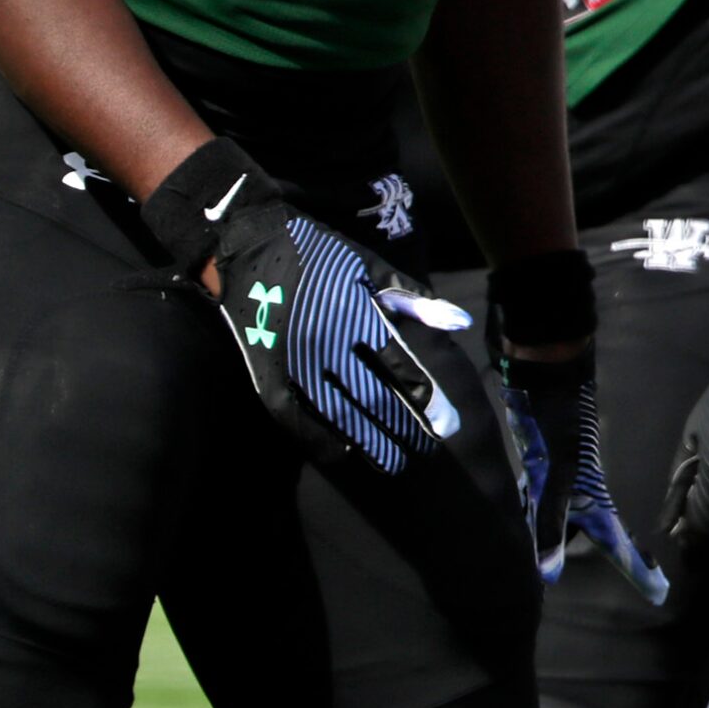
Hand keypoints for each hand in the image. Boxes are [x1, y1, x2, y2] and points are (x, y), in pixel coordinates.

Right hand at [139, 138, 465, 474]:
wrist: (248, 247)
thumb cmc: (321, 256)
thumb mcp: (371, 268)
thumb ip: (414, 301)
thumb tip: (460, 324)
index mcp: (358, 315)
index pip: (401, 368)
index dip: (426, 400)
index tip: (447, 425)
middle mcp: (328, 343)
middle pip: (374, 396)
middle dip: (403, 426)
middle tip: (426, 447)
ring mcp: (295, 362)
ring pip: (338, 413)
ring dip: (368, 439)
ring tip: (392, 460)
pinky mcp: (267, 374)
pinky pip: (296, 417)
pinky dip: (320, 437)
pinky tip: (343, 451)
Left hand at [497, 350, 669, 603]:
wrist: (549, 379)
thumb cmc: (554, 429)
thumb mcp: (551, 479)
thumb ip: (548, 525)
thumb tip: (548, 575)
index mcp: (593, 501)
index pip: (619, 547)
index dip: (637, 572)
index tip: (660, 595)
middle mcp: (586, 493)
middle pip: (600, 535)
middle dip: (613, 556)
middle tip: (629, 578)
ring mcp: (569, 479)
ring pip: (573, 518)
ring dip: (570, 536)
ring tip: (562, 557)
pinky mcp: (551, 466)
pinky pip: (552, 502)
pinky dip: (547, 516)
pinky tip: (530, 517)